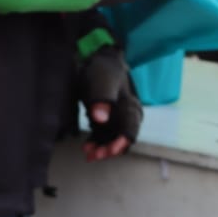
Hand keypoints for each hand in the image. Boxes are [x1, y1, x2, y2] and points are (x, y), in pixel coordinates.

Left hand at [77, 48, 141, 162]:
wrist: (96, 62)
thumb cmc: (104, 70)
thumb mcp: (102, 81)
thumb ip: (102, 99)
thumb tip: (100, 119)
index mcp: (130, 107)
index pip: (131, 130)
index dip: (121, 142)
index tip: (110, 150)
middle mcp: (125, 116)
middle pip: (121, 139)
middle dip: (109, 149)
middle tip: (96, 154)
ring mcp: (114, 119)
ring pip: (111, 140)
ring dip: (101, 149)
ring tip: (89, 154)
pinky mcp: (103, 120)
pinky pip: (102, 136)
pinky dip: (95, 143)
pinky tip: (86, 147)